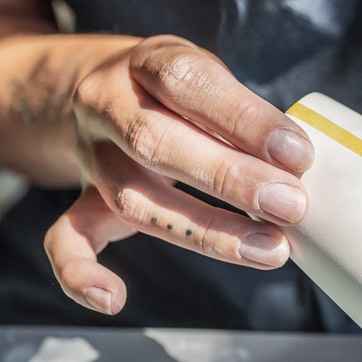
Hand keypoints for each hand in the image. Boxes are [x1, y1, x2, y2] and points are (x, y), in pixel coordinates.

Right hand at [44, 36, 313, 315]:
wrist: (105, 88)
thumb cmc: (179, 89)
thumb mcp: (209, 76)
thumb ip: (243, 114)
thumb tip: (296, 166)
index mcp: (145, 62)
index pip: (187, 82)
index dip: (243, 119)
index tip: (296, 153)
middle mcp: (106, 105)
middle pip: (156, 142)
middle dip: (230, 178)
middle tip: (290, 205)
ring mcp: (91, 156)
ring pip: (133, 200)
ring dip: (205, 231)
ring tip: (270, 250)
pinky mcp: (84, 199)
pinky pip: (65, 238)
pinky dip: (80, 273)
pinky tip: (113, 299)